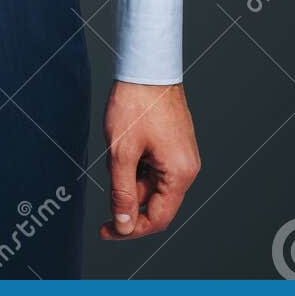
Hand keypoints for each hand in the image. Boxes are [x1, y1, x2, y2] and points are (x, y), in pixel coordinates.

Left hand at [99, 81, 200, 241]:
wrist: (148, 65)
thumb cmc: (136, 104)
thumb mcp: (122, 151)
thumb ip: (122, 192)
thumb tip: (122, 225)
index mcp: (179, 174)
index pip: (157, 219)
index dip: (130, 229)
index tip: (107, 230)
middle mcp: (187, 168)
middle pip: (154, 201)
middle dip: (127, 193)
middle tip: (108, 173)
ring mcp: (182, 155)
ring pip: (151, 182)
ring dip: (129, 174)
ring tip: (117, 146)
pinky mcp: (175, 144)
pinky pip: (154, 166)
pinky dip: (136, 161)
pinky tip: (125, 141)